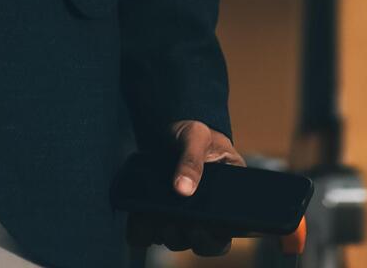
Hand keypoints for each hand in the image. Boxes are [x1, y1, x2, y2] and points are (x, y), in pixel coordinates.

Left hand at [158, 120, 245, 256]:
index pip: (225, 231)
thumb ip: (192, 160)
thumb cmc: (193, 130)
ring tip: (154, 219)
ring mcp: (185, 214)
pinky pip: (155, 231)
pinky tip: (138, 219)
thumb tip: (183, 189)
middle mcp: (208, 212)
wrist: (170, 125)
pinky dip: (145, 230)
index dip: (213, 239)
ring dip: (165, 235)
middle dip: (185, 238)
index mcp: (227, 197)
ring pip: (178, 238)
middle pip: (200, 241)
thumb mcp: (196, 136)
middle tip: (171, 225)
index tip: (198, 228)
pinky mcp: (164, 212)